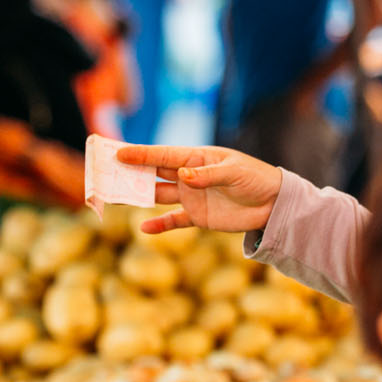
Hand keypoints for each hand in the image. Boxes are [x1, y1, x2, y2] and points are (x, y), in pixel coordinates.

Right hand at [115, 145, 283, 235]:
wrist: (274, 204)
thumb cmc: (257, 179)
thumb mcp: (235, 173)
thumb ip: (208, 175)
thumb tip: (182, 174)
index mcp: (196, 159)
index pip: (163, 155)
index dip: (140, 154)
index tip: (118, 153)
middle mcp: (189, 176)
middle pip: (153, 173)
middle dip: (130, 172)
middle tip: (106, 172)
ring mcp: (191, 197)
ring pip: (158, 195)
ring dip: (138, 196)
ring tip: (115, 198)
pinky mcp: (197, 217)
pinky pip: (173, 221)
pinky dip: (159, 225)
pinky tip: (143, 228)